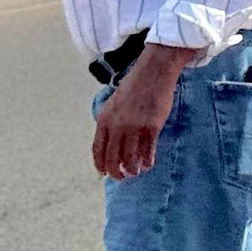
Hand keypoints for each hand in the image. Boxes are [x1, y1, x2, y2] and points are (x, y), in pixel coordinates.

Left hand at [92, 44, 193, 179]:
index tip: (103, 174)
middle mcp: (117, 124)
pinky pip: (148, 152)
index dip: (99, 164)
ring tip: (136, 172)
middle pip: (112, 158)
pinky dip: (147, 162)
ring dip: (133, 169)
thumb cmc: (134, 87)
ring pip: (130, 159)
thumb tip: (111, 143)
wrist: (153, 72)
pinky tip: (148, 164)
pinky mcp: (151, 127)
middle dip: (116, 172)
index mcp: (104, 118)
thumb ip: (111, 122)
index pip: (97, 148)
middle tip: (122, 178)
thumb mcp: (114, 103)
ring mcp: (134, 127)